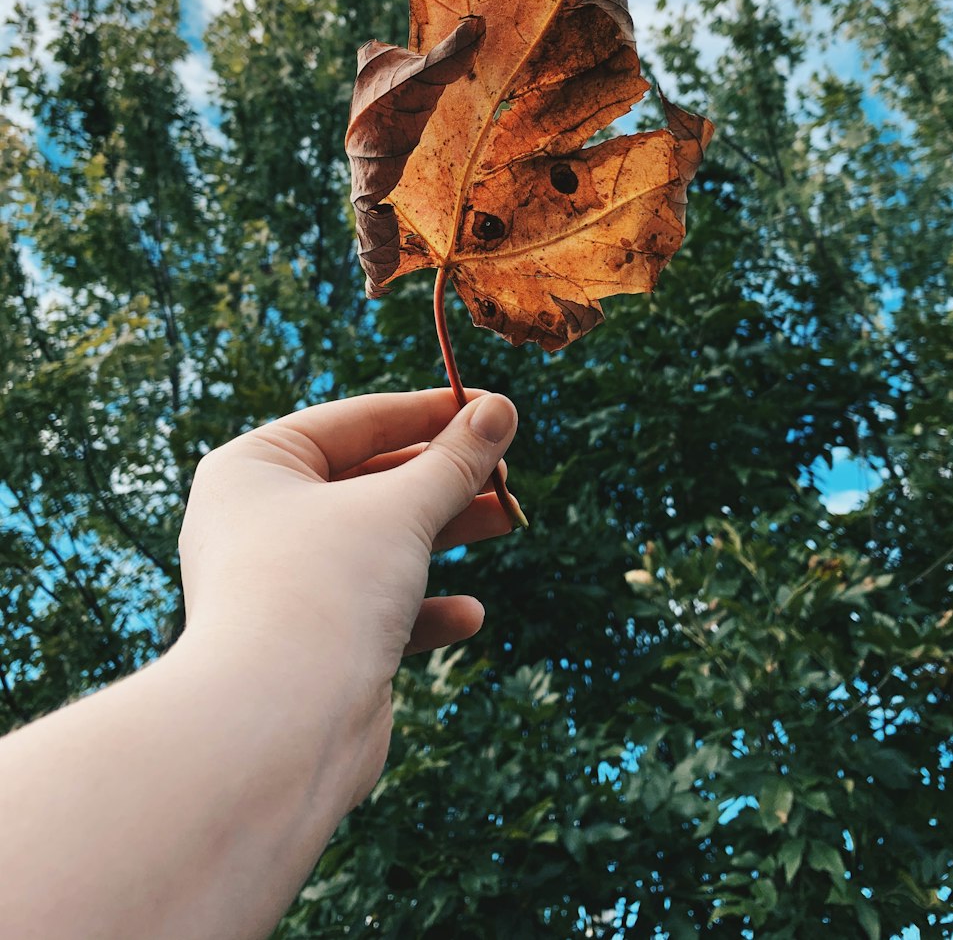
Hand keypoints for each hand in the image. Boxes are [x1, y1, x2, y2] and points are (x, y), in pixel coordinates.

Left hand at [178, 388, 517, 800]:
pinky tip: (469, 615)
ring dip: (445, 532)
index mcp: (256, 468)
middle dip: (444, 478)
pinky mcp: (310, 647)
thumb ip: (455, 458)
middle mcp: (258, 523)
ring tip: (510, 519)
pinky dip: (422, 608)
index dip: (431, 411)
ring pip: (378, 545)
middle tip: (508, 472)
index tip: (493, 406)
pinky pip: (374, 611)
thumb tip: (501, 408)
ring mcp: (283, 587)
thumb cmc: (324, 591)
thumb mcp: (402, 508)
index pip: (356, 422)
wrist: (275, 732)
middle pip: (370, 482)